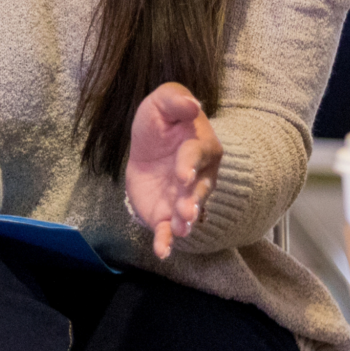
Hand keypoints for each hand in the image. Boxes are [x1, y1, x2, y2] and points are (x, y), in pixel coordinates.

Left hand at [124, 84, 222, 258]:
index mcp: (201, 147)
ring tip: (181, 229)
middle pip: (198, 189)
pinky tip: (163, 250)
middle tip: (186, 212)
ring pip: (188, 212)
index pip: (196, 156)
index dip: (189, 165)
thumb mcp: (161, 103)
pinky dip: (167, 241)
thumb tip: (192, 103)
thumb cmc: (161, 124)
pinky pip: (169, 230)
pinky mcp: (167, 214)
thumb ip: (174, 99)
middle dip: (192, 201)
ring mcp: (184, 198)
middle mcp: (199, 176)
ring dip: (185, 222)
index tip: (183, 175)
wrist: (147, 148)